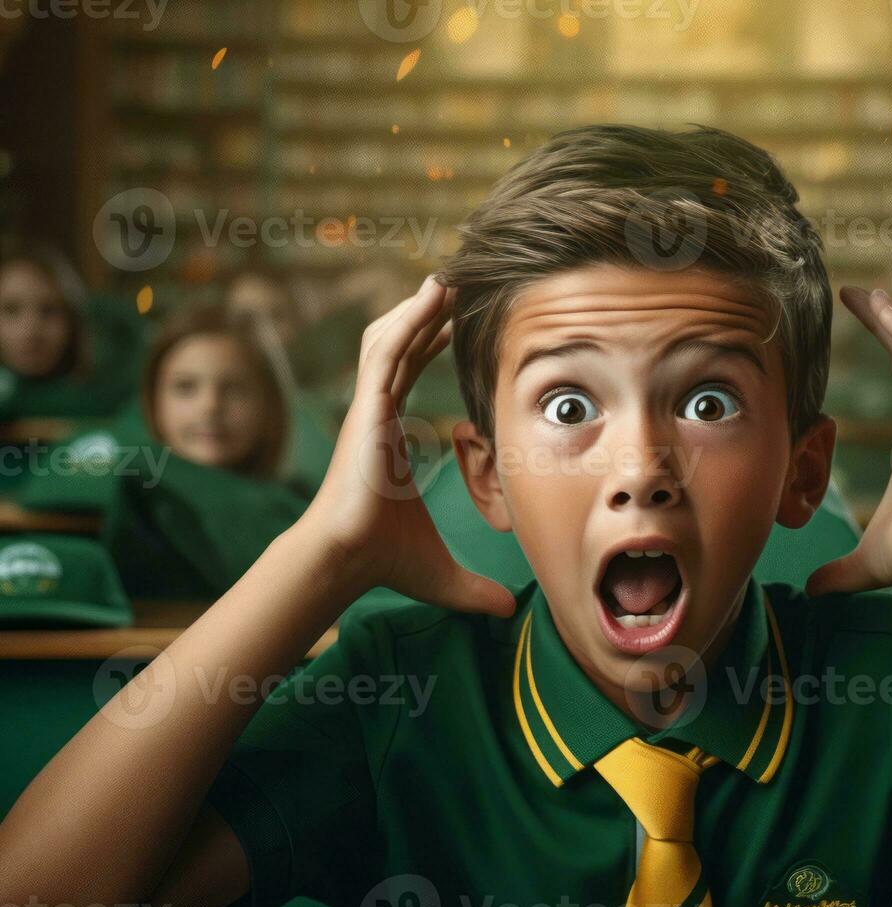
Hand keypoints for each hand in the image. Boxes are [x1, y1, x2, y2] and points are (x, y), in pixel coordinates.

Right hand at [300, 276, 515, 616]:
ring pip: (390, 342)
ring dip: (416, 308)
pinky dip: (406, 322)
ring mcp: (370, 409)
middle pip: (399, 348)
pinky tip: (431, 296)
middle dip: (425, 314)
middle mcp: (377, 415)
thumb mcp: (445, 572)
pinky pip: (385, 354)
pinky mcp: (366, 410)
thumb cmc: (386, 562)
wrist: (348, 562)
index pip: (408, 376)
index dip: (429, 345)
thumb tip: (512, 612)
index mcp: (390, 435)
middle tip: (454, 283)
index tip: (455, 323)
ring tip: (445, 278)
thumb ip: (479, 589)